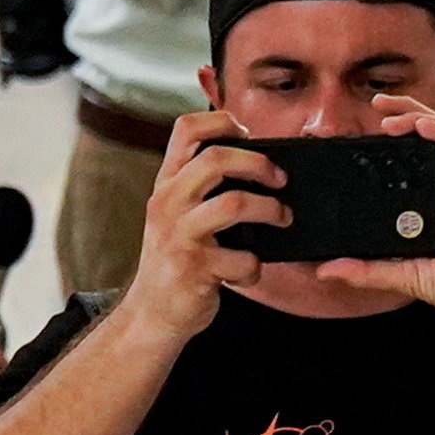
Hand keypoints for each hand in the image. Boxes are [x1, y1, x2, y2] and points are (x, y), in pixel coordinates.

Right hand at [119, 115, 283, 344]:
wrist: (152, 313)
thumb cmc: (178, 257)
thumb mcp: (179, 213)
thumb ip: (203, 186)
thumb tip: (259, 162)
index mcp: (167, 183)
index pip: (186, 129)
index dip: (222, 121)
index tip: (248, 135)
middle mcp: (168, 202)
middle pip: (217, 159)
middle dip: (260, 164)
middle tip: (280, 180)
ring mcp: (179, 235)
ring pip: (235, 203)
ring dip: (270, 210)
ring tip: (282, 219)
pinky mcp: (194, 268)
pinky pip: (243, 257)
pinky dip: (255, 266)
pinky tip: (249, 271)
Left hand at [310, 103, 434, 331]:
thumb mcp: (407, 277)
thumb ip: (369, 271)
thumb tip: (327, 270)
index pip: (415, 163)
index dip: (392, 144)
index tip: (363, 134)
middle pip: (430, 141)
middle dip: (405, 116)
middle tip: (376, 105)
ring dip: (420, 118)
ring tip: (390, 112)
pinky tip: (423, 126)